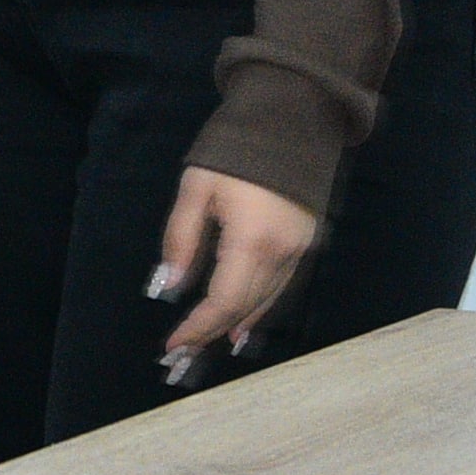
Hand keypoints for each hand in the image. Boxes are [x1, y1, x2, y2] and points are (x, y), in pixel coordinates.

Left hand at [150, 167, 318, 377]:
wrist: (290, 121)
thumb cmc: (234, 150)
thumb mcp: (196, 188)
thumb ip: (182, 239)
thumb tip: (169, 286)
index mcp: (252, 240)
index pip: (223, 300)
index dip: (198, 326)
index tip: (172, 344)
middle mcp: (281, 254)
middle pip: (244, 307)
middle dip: (212, 332)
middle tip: (184, 353)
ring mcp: (298, 250)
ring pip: (265, 301)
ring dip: (235, 325)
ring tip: (208, 345)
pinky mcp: (305, 243)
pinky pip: (279, 288)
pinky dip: (257, 307)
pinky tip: (241, 322)